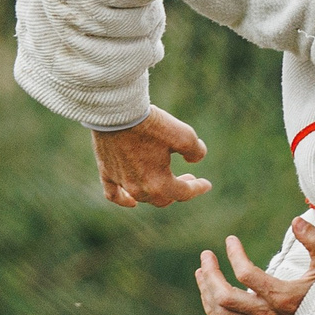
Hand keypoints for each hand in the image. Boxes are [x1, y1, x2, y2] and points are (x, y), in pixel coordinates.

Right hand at [93, 106, 211, 207]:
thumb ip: (196, 151)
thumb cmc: (151, 124)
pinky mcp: (106, 172)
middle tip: (188, 178)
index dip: (198, 188)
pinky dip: (123, 199)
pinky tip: (132, 202)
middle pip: (163, 199)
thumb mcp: (184, 135)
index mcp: (160, 183)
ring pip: (142, 197)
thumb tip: (195, 159)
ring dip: (156, 193)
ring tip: (164, 184)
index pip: (184, 193)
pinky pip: (114, 194)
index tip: (207, 184)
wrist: (116, 112)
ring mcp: (121, 182)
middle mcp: (140, 188)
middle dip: (178, 190)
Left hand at [197, 218, 314, 314]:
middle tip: (206, 255)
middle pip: (225, 298)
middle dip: (210, 275)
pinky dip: (212, 309)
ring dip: (207, 292)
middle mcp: (268, 314)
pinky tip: (209, 293)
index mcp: (283, 297)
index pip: (246, 275)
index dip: (234, 254)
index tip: (230, 240)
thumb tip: (297, 220)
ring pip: (221, 313)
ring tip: (201, 271)